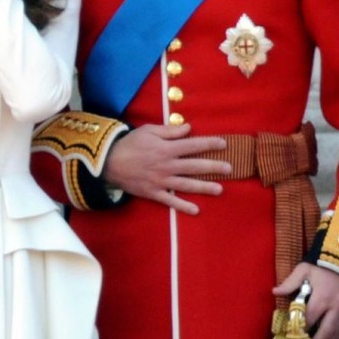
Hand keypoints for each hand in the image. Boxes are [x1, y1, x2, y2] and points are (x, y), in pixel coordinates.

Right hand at [103, 122, 230, 214]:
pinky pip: (170, 201)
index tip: (223, 143)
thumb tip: (189, 128)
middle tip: (230, 168)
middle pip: (194, 166)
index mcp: (166, 148)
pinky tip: (196, 210)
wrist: (108, 162)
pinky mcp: (153, 193)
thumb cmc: (129, 143)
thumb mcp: (148, 131)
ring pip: (187, 185)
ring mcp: (161, 181)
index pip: (192, 145)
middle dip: (213, 167)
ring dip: (204, 187)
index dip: (209, 144)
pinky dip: (183, 206)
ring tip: (220, 189)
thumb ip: (170, 131)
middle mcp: (167, 165)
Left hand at [273, 262, 338, 338]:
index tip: (291, 336)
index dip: (300, 329)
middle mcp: (337, 307)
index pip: (309, 319)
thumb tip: (274, 291)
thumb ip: (290, 283)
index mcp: (323, 297)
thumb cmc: (322, 265)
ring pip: (336, 334)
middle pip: (325, 332)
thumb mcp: (304, 269)